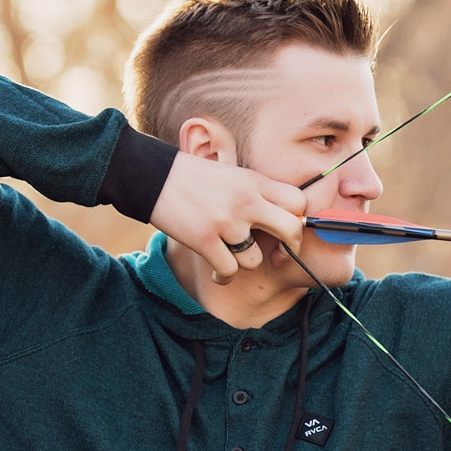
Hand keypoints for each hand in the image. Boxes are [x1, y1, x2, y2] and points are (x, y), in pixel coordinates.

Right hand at [149, 153, 307, 282]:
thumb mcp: (231, 175)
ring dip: (245, 263)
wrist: (152, 176)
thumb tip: (284, 216)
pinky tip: (218, 270)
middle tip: (279, 254)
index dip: (299, 219)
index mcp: (254, 181)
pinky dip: (224, 275)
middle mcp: (246, 201)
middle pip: (291, 229)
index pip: (298, 200)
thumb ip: (256, 193)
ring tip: (231, 256)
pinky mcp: (204, 240)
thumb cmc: (193, 177)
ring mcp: (226, 222)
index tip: (288, 229)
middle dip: (290, 248)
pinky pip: (229, 271)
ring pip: (256, 260)